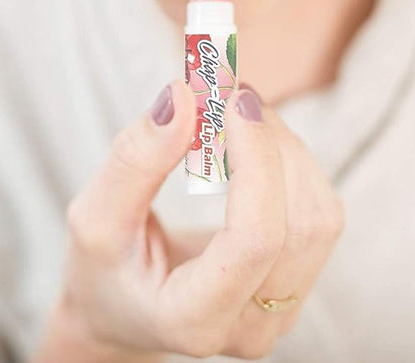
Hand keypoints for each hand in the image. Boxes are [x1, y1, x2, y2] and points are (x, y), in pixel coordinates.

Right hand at [54, 78, 345, 359]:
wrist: (122, 312)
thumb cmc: (103, 269)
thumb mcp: (94, 218)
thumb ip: (134, 162)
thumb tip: (183, 97)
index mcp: (194, 320)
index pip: (255, 241)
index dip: (257, 161)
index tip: (233, 100)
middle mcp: (251, 327)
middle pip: (300, 223)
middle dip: (272, 143)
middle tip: (230, 88)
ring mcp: (283, 311)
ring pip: (320, 214)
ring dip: (285, 147)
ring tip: (236, 111)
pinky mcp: (298, 283)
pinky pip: (319, 213)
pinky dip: (291, 163)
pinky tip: (252, 143)